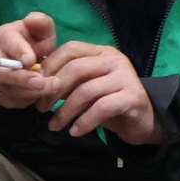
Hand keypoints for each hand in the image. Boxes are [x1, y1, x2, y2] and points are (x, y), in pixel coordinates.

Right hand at [0, 12, 58, 110]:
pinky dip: (27, 101)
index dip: (19, 52)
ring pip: (6, 89)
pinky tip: (41, 96)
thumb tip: (34, 20)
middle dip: (23, 79)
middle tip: (45, 83)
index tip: (31, 60)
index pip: (8, 43)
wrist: (24, 59)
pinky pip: (10, 101)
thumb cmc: (34, 42)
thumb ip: (40, 22)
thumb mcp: (41, 29)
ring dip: (30, 92)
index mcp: (3, 37)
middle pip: (0, 72)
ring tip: (52, 89)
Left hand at [38, 41, 163, 145]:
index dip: (50, 66)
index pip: (71, 49)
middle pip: (76, 69)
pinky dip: (84, 121)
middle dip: (53, 91)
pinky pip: (101, 108)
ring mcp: (126, 77)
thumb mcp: (86, 89)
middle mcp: (115, 60)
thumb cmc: (110, 104)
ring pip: (86, 90)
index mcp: (102, 53)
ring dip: (65, 111)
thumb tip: (38, 83)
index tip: (36, 87)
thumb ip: (68, 82)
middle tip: (41, 109)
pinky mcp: (133, 97)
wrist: (143, 122)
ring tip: (55, 126)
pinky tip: (75, 131)